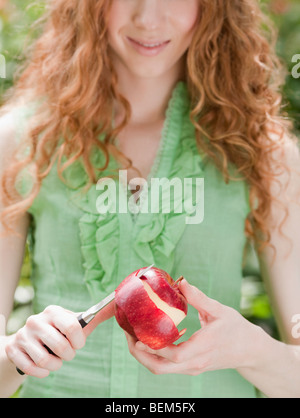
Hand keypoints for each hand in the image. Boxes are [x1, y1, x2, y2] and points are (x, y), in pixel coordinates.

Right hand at [5, 305, 85, 377]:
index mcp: (53, 311)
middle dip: (68, 355)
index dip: (78, 341)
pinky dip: (42, 372)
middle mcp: (36, 320)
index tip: (78, 344)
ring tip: (56, 360)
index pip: (72, 326)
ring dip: (55, 365)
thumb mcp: (71, 323)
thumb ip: (93, 317)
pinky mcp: (13, 349)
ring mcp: (23, 335)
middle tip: (67, 354)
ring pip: (45, 360)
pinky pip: (31, 368)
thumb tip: (116, 305)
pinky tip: (44, 367)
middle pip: (60, 346)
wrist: (26, 339)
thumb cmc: (56, 331)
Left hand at [125, 279, 263, 374]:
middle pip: (161, 368)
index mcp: (204, 347)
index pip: (176, 354)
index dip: (155, 348)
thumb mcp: (220, 310)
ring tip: (133, 337)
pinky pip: (167, 366)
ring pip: (161, 370)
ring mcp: (193, 368)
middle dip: (140, 354)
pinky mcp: (191, 368)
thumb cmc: (237, 329)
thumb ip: (199, 298)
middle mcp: (196, 362)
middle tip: (127, 336)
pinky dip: (154, 356)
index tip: (139, 336)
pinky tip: (150, 339)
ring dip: (144, 356)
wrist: (250, 351)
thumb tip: (181, 282)